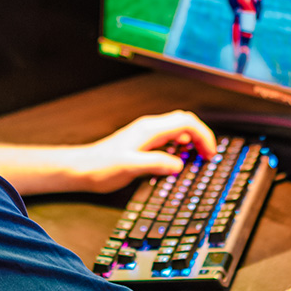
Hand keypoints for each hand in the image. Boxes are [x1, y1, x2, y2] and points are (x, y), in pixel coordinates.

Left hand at [76, 111, 216, 192]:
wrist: (81, 168)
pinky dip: (180, 147)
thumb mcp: (130, 167)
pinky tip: (177, 161)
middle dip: (201, 136)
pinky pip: (169, 138)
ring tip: (197, 158)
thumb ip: (156, 163)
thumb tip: (178, 164)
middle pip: (185, 122)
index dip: (204, 135)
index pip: (187, 122)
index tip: (209, 152)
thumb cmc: (100, 167)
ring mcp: (145, 134)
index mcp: (149, 130)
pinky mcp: (142, 142)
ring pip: (178, 129)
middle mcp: (149, 128)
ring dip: (192, 141)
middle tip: (207, 155)